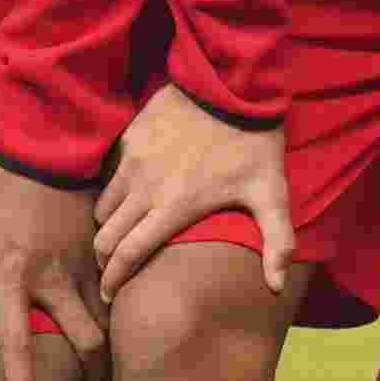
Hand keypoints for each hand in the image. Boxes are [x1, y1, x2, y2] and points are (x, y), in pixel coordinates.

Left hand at [0, 151, 108, 380]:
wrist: (43, 138)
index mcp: (10, 278)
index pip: (18, 344)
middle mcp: (52, 279)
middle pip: (87, 341)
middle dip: (94, 373)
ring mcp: (81, 261)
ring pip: (106, 313)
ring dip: (107, 336)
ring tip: (107, 356)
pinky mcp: (99, 243)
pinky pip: (111, 280)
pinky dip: (112, 298)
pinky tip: (111, 306)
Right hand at [97, 82, 291, 299]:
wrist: (233, 84)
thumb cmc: (254, 143)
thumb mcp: (272, 193)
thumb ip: (277, 241)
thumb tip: (277, 286)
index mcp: (175, 206)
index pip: (129, 254)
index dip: (113, 280)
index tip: (108, 296)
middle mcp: (146, 187)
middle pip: (105, 237)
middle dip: (103, 260)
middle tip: (110, 270)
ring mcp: (133, 161)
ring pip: (102, 207)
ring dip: (108, 225)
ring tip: (121, 233)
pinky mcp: (128, 138)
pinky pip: (108, 175)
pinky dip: (112, 192)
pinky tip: (128, 195)